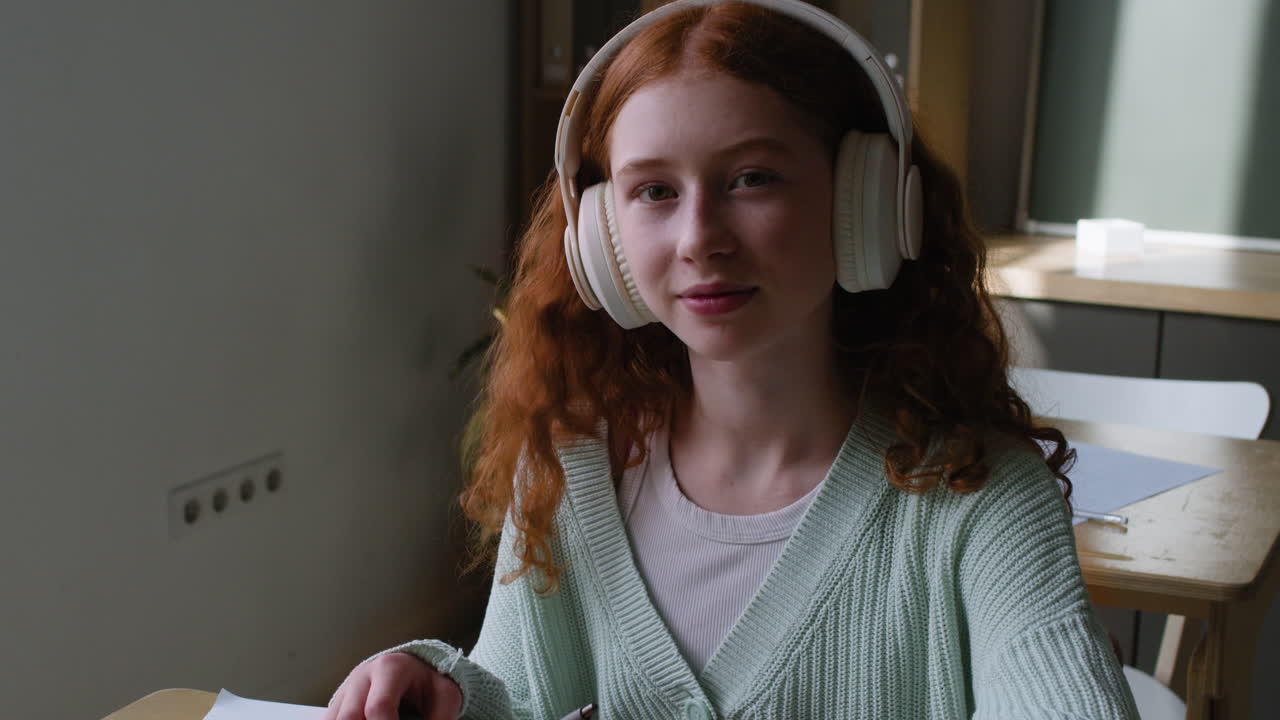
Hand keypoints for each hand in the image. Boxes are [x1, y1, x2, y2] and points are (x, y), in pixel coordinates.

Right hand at [325, 651, 463, 719]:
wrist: (417, 671)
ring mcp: (347, 689)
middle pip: (349, 716)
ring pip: (335, 719)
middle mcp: (362, 676)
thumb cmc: (430, 685)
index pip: (378, 707)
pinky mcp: (338, 702)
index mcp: (390, 668)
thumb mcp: (445, 697)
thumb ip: (439, 719)